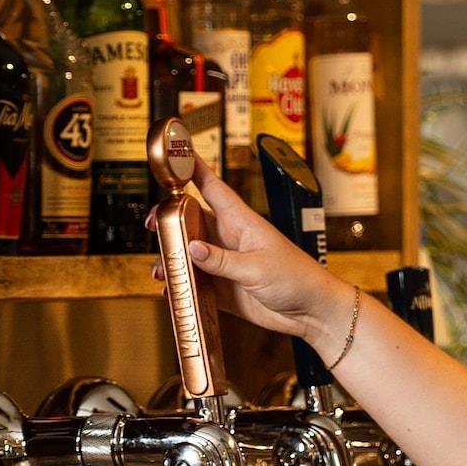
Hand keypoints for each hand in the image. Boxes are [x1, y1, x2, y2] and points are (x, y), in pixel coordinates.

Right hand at [149, 158, 354, 345]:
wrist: (311, 311)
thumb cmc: (297, 278)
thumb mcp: (257, 267)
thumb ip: (222, 260)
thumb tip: (192, 248)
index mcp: (241, 222)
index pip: (213, 188)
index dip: (194, 169)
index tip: (174, 154)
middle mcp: (230, 239)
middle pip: (191, 220)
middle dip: (169, 220)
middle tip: (154, 225)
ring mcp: (226, 263)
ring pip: (189, 253)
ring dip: (173, 258)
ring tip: (162, 269)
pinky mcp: (224, 288)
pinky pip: (196, 282)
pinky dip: (181, 285)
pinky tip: (172, 290)